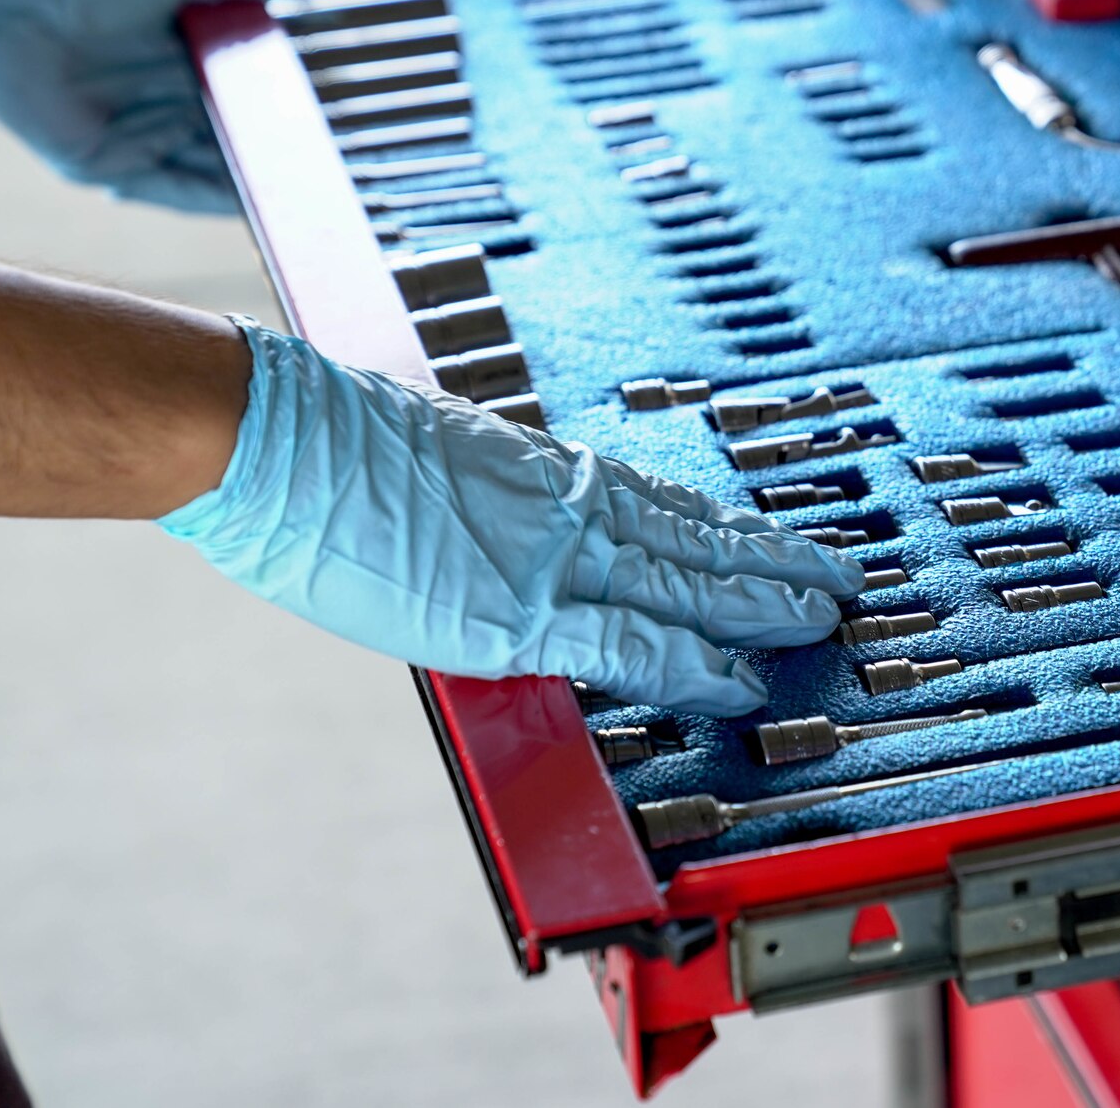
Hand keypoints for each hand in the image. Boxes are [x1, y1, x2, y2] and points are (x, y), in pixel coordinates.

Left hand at [0, 0, 332, 213]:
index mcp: (182, 58)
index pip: (254, 94)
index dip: (299, 108)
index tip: (352, 119)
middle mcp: (162, 102)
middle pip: (240, 139)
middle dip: (289, 156)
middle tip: (349, 169)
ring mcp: (135, 138)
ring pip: (212, 171)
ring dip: (261, 184)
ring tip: (318, 196)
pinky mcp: (105, 167)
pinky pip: (171, 193)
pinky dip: (216, 200)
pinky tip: (263, 204)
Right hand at [160, 322, 866, 715]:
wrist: (281, 439)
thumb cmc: (331, 447)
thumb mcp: (439, 457)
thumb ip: (493, 497)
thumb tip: (496, 524)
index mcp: (547, 472)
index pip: (663, 505)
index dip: (725, 530)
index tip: (767, 539)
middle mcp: (570, 506)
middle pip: (698, 539)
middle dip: (774, 562)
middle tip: (839, 576)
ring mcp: (554, 558)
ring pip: (690, 583)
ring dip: (764, 604)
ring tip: (825, 616)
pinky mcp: (520, 613)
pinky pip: (632, 644)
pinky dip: (694, 663)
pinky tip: (742, 680)